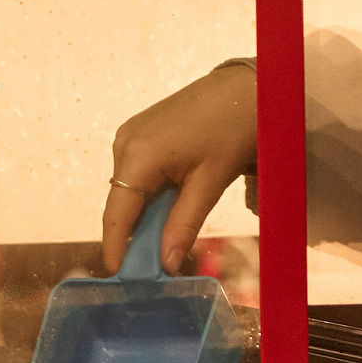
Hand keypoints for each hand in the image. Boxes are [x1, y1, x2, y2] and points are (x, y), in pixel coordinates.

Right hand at [102, 65, 258, 275]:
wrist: (245, 88)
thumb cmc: (232, 132)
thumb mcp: (209, 184)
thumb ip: (183, 225)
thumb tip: (165, 264)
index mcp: (138, 156)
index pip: (117, 213)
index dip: (116, 246)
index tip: (118, 274)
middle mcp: (124, 143)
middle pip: (121, 202)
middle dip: (135, 233)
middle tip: (153, 264)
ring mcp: (130, 134)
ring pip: (129, 188)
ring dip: (145, 212)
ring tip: (168, 234)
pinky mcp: (140, 130)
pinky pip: (137, 171)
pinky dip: (150, 192)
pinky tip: (171, 203)